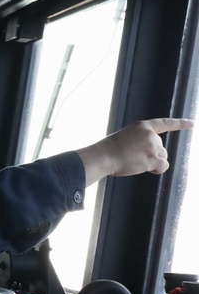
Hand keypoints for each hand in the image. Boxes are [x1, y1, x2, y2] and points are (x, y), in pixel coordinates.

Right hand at [76, 118, 193, 185]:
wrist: (103, 157)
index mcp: (142, 126)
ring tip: (134, 162)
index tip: (192, 124)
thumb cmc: (110, 150)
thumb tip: (156, 157)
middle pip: (162, 148)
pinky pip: (163, 166)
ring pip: (162, 157)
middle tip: (133, 157)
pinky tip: (143, 168)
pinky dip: (156, 170)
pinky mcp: (153, 158)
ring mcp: (152, 146)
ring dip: (151, 163)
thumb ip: (141, 141)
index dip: (180, 124)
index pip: (165, 124)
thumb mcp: (126, 138)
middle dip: (151, 155)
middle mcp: (150, 134)